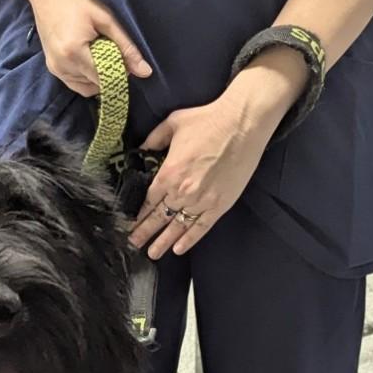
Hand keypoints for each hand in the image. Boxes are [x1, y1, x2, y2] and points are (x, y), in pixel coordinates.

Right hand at [26, 0, 150, 97]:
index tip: (126, 61)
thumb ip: (125, 46)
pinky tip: (90, 58)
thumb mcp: (104, 18)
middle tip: (113, 51)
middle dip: (109, 74)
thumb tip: (146, 72)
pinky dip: (86, 77)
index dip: (120, 73)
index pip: (105, 79)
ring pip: (86, 88)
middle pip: (96, 86)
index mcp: (75, 53)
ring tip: (99, 52)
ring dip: (98, 77)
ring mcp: (55, 69)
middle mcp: (63, 67)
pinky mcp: (52, 68)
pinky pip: (75, 83)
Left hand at [130, 52, 307, 257]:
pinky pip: (201, 228)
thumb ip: (154, 139)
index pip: (148, 200)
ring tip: (152, 253)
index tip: (129, 224)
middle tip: (133, 243)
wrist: (243, 123)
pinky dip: (189, 240)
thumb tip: (141, 149)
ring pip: (178, 227)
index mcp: (169, 173)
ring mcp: (202, 201)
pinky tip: (179, 249)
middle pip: (159, 217)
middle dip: (144, 232)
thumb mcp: (174, 122)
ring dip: (163, 242)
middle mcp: (183, 192)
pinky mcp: (219, 205)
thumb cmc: (210, 119)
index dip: (138, 214)